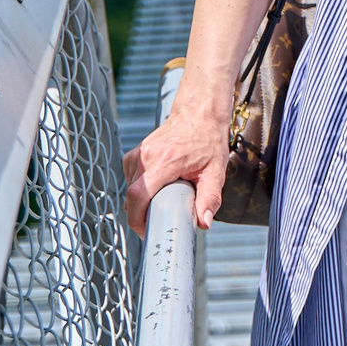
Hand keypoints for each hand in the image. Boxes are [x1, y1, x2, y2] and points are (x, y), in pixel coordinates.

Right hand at [123, 92, 228, 232]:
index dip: (136, 219)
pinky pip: (130, 179)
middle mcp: (147, 156)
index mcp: (165, 161)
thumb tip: (204, 223)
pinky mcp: (135, 153)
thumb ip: (210, 198)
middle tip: (160, 221)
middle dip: (141, 214)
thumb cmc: (208, 141)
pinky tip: (157, 186)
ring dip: (142, 201)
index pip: (138, 195)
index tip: (146, 230)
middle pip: (132, 196)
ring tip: (163, 200)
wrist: (199, 114)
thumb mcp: (215, 172)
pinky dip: (140, 189)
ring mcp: (139, 153)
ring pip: (130, 189)